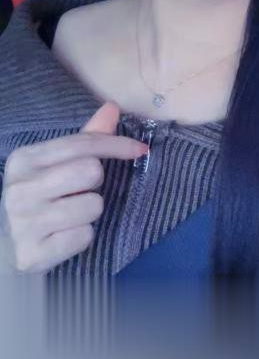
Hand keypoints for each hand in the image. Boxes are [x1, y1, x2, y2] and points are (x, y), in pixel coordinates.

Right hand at [0, 102, 146, 273]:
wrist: (4, 245)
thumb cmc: (37, 197)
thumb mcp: (54, 164)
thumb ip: (85, 138)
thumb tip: (112, 108)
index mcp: (25, 159)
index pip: (82, 144)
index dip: (116, 145)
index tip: (140, 149)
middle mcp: (20, 189)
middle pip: (91, 171)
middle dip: (94, 182)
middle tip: (78, 191)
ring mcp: (23, 223)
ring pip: (93, 206)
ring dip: (89, 211)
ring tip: (69, 214)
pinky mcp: (32, 254)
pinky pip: (84, 237)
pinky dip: (81, 237)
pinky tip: (62, 236)